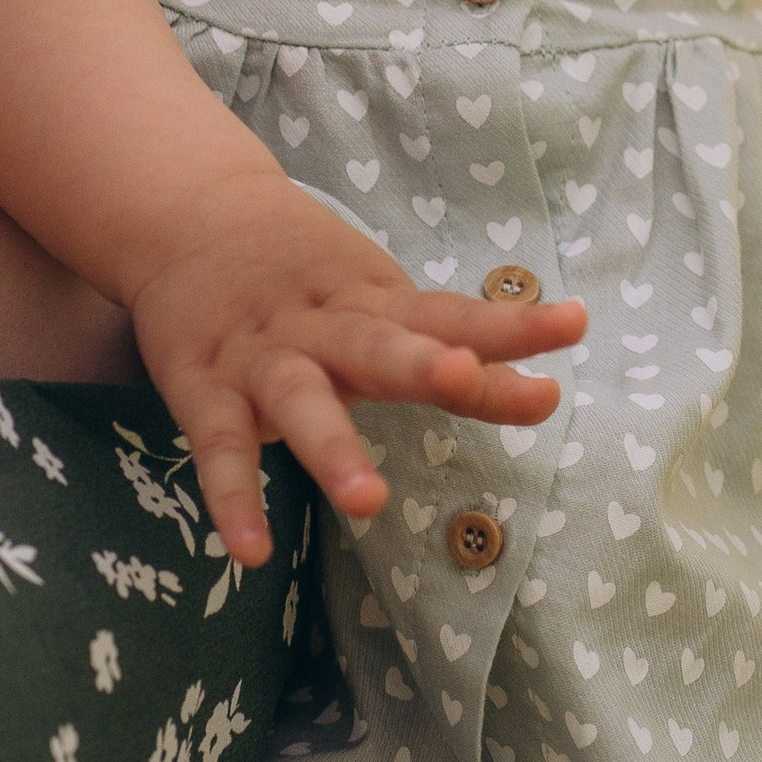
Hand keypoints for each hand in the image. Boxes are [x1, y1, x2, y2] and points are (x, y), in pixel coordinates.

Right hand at [127, 177, 585, 563]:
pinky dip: (232, 497)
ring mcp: (260, 357)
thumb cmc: (304, 271)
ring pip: (297, 398)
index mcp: (373, 299)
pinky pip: (218, 448)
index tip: (572, 326)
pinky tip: (251, 549)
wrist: (189, 212)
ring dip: (332, 445)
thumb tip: (540, 394)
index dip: (508, 327)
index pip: (449, 314)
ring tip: (367, 499)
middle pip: (375, 343)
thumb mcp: (377, 296)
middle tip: (460, 375)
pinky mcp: (203, 387)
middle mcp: (322, 325)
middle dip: (417, 362)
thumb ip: (449, 347)